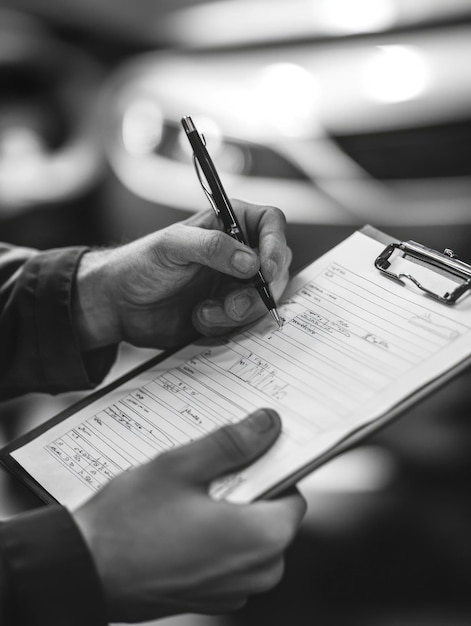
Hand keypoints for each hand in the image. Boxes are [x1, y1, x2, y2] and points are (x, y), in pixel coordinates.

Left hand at [73, 200, 290, 349]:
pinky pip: (246, 322)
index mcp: (228, 224)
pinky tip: (198, 318)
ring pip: (264, 299)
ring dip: (238, 312)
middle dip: (258, 291)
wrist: (120, 305)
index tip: (265, 271)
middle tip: (232, 304)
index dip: (276, 245)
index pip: (271, 223)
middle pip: (277, 267)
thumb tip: (249, 261)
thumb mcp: (171, 246)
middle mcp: (238, 253)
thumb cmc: (139, 265)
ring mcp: (235, 284)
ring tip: (203, 312)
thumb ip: (210, 247)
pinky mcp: (228, 312)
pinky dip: (225, 326)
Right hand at [73, 409, 305, 622]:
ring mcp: (234, 592)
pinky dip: (215, 536)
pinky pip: (229, 557)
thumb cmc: (129, 524)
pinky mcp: (212, 599)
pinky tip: (180, 522)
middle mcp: (258, 572)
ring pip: (249, 536)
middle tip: (207, 472)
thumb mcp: (182, 466)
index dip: (271, 467)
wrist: (84, 572)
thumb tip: (268, 424)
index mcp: (262, 539)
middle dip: (246, 489)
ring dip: (228, 512)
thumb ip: (233, 443)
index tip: (247, 452)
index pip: (292, 492)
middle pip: (271, 514)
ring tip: (188, 496)